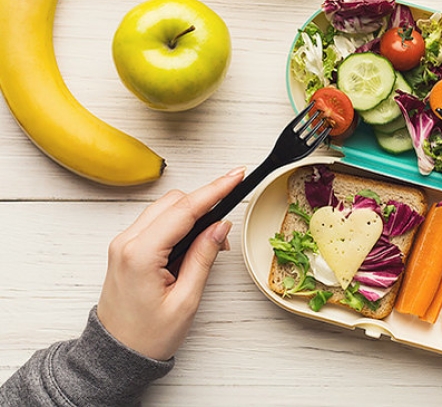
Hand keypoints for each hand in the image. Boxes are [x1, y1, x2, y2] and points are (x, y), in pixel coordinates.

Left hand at [96, 167, 244, 359]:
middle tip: (227, 228)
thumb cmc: (147, 335)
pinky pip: (156, 221)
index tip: (237, 175)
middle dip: (205, 204)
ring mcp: (123, 243)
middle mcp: (126, 242)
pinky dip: (179, 223)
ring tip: (212, 242)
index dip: (215, 189)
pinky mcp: (126, 248)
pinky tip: (193, 242)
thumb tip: (220, 226)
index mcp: (140, 254)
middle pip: (174, 201)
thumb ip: (204, 257)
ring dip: (192, 214)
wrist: (117, 354)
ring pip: (165, 208)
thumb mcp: (186, 300)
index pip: (185, 210)